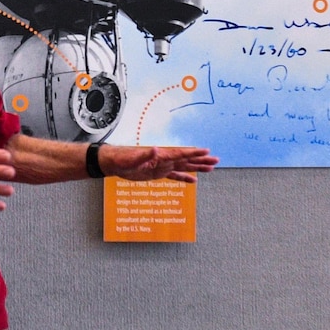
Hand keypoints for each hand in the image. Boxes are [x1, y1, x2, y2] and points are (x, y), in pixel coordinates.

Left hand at [102, 145, 218, 182]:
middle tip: (216, 160)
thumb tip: (156, 149)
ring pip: (184, 166)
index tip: (206, 151)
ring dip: (197, 167)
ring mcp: (162, 166)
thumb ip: (144, 155)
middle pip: (187, 159)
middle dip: (201, 160)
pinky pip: (174, 176)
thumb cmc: (121, 159)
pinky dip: (184, 178)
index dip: (194, 153)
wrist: (113, 162)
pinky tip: (194, 181)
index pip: (180, 153)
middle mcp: (164, 159)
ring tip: (211, 168)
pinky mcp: (157, 173)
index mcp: (160, 155)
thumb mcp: (131, 159)